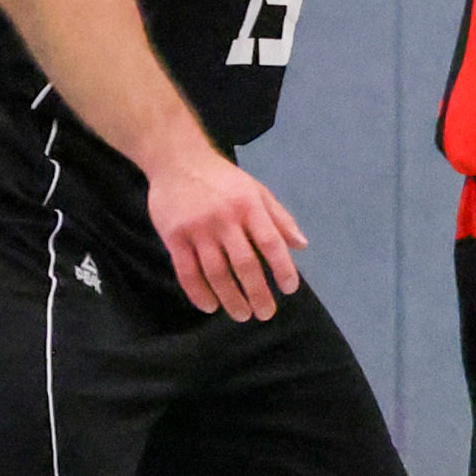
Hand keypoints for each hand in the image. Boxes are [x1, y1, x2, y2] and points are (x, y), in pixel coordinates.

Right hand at [145, 148, 306, 321]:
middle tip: (265, 314)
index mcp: (249, 207)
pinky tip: (210, 306)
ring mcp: (197, 229)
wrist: (177, 160)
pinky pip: (186, 271)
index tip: (290, 289)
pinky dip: (198, 292)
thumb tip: (301, 245)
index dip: (282, 268)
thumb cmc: (223, 179)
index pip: (271, 243)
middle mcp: (224, 220)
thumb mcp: (257, 190)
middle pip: (244, 263)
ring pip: (215, 272)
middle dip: (257, 292)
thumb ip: (279, 218)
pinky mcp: (173, 237)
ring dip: (230, 298)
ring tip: (242, 315)